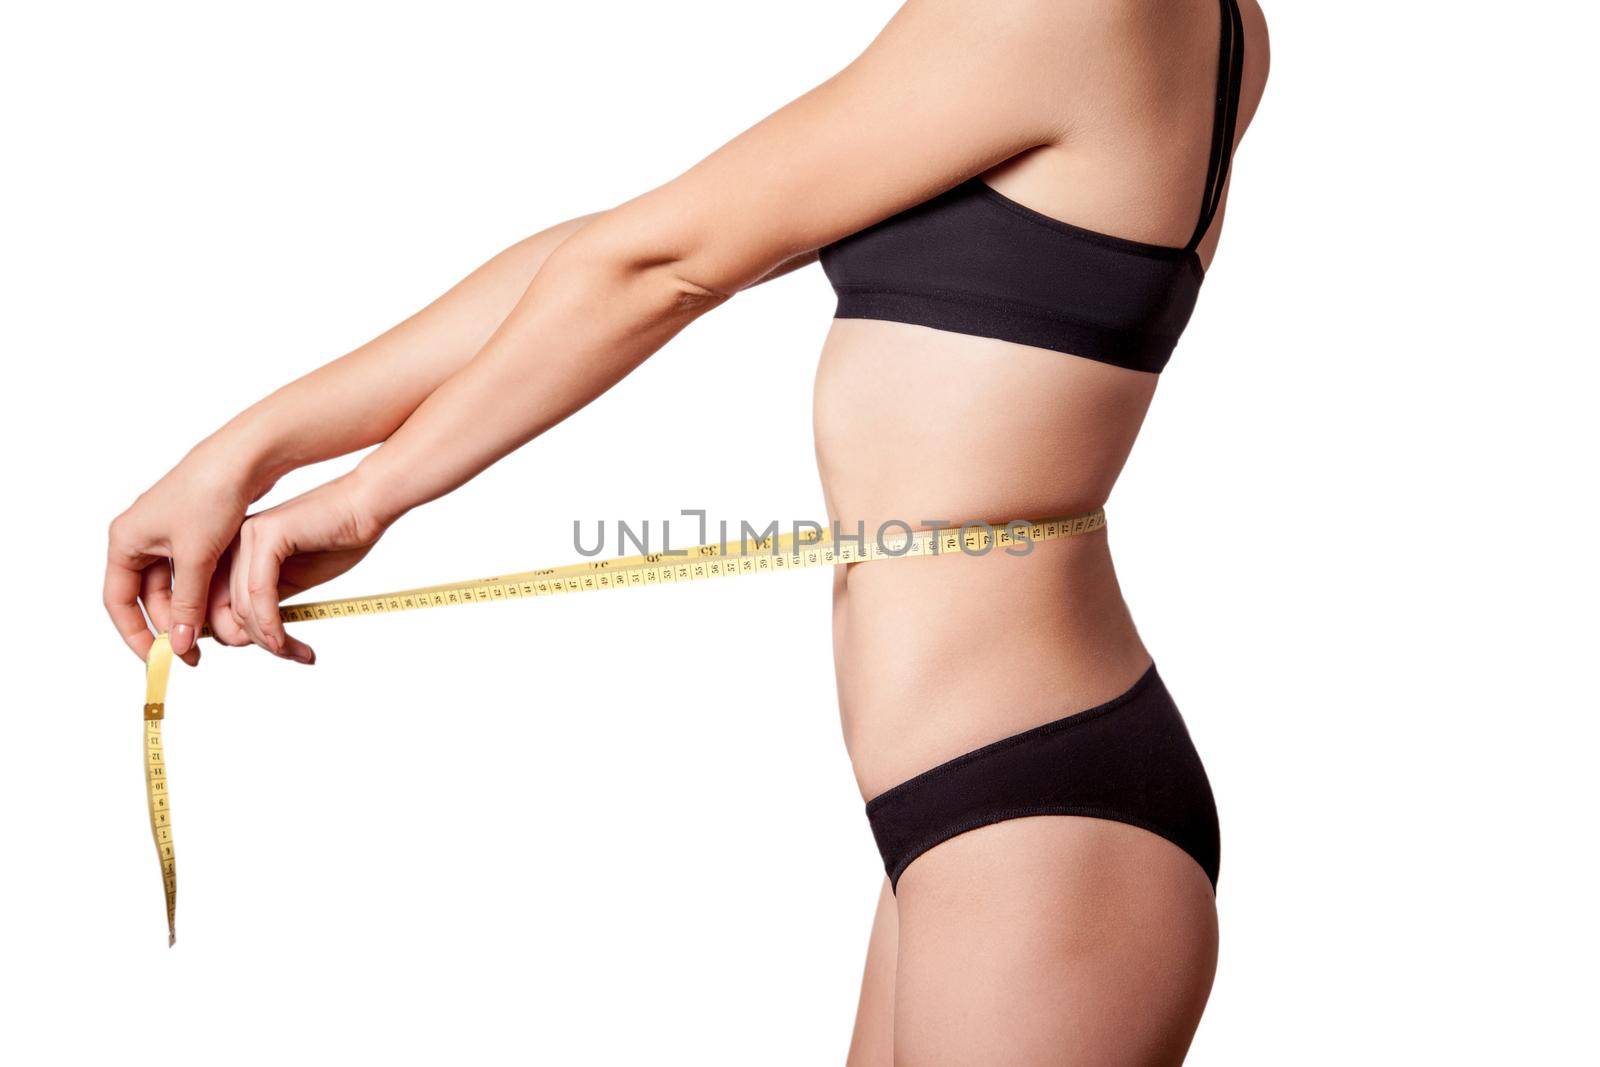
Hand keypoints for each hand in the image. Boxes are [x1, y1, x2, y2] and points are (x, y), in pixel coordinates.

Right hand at [105, 443, 265, 665]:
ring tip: (214, 636)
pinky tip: (223, 610)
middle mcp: (141, 538)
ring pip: (173, 588)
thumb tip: (181, 644)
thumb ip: (187, 603)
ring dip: (190, 611)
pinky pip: (192, 573)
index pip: (119, 602)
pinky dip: (204, 592)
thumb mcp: (196, 557)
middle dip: (170, 626)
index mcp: (126, 541)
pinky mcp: (194, 531)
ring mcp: (167, 534)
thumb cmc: (210, 496)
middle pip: (147, 598)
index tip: (158, 660)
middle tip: (196, 653)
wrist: (244, 457)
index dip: (136, 635)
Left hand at [221, 472, 387, 661]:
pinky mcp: (266, 536)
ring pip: (242, 608)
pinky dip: (271, 624)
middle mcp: (234, 542)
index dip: (241, 638)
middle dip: (260, 643)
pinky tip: (286, 640)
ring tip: (298, 652)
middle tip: (294, 655)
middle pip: (227, 611)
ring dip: (270, 640)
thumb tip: (251, 636)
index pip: (218, 606)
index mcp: (236, 551)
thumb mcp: (295, 579)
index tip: (278, 651)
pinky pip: (259, 594)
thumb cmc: (340, 538)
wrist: (369, 506)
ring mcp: (247, 536)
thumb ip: (268, 600)